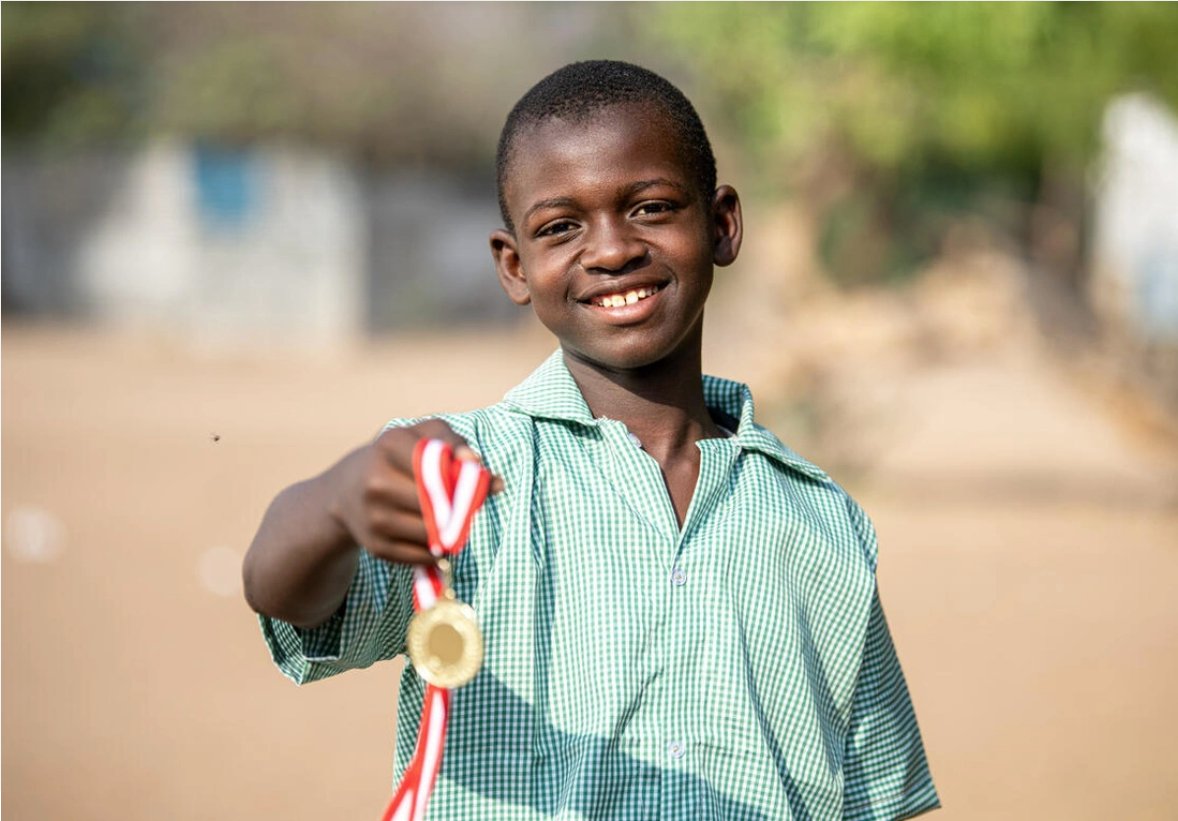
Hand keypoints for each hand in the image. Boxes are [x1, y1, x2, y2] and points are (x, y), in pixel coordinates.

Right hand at [326, 420, 500, 565]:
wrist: (346, 490)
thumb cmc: (398, 457)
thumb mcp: (421, 435)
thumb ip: (456, 443)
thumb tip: (486, 474)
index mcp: (390, 444)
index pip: (440, 464)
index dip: (465, 476)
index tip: (479, 480)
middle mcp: (377, 481)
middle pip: (440, 503)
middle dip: (462, 507)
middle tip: (470, 505)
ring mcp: (374, 517)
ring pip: (435, 532)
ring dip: (452, 530)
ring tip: (453, 519)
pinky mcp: (377, 546)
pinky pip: (425, 554)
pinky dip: (438, 548)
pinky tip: (435, 535)